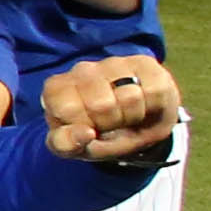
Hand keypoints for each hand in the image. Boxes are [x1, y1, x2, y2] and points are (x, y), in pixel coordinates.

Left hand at [40, 53, 185, 163]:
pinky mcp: (144, 63)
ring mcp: (113, 63)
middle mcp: (82, 70)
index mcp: (56, 90)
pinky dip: (153, 107)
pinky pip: (154, 91)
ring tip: (127, 116)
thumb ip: (66, 144)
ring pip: (130, 97)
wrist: (133, 127)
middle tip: (110, 124)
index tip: (85, 130)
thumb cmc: (96, 135)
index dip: (83, 129)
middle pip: (102, 104)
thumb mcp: (74, 147)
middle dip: (110, 124)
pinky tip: (144, 105)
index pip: (68, 109)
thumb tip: (84, 134)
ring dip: (132, 117)